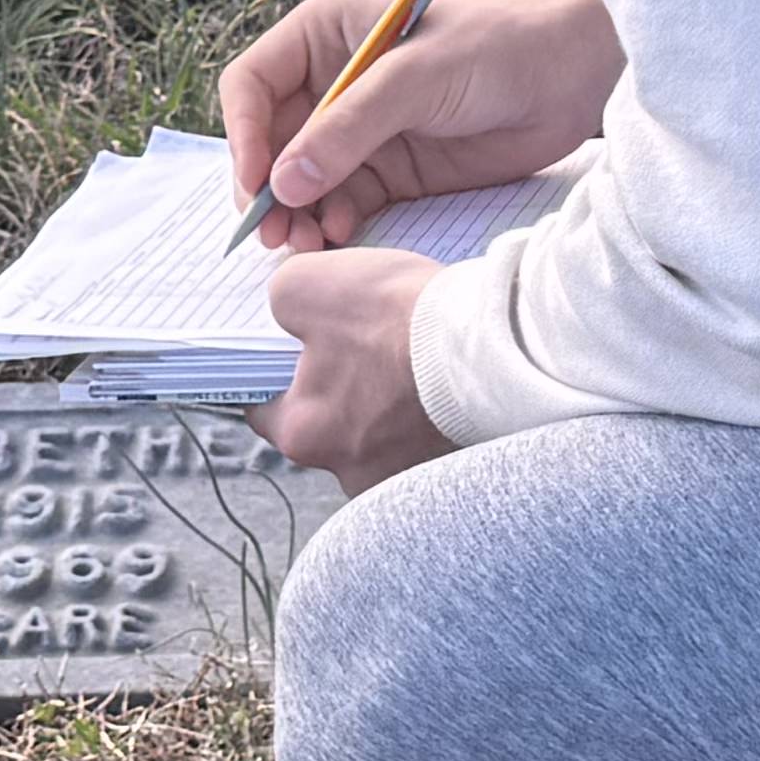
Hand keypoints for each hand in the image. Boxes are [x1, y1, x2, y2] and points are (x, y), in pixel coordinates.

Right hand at [223, 0, 625, 248]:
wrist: (570, 78)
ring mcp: (358, 130)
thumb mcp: (415, 80)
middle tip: (271, 234)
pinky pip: (340, 202)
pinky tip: (339, 236)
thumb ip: (348, 129)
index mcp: (324, 35)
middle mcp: (331, 82)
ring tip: (303, 246)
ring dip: (294, 214)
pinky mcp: (388, 170)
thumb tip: (282, 183)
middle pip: (269, 142)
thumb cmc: (495, 51)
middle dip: (266, 187)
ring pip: (300, 180)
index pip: (253, 85)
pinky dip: (331, 223)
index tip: (256, 182)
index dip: (244, 134)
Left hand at [259, 245, 448, 489]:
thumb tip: (285, 309)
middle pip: (330, 427)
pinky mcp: (456, 470)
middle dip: (343, 390)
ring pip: (384, 437)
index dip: (275, 373)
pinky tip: (444, 383)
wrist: (493, 344)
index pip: (265, 409)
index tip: (294, 350)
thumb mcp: (308, 284)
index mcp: (303, 435)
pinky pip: (430, 441)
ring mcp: (409, 477)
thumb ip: (279, 301)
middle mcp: (351, 472)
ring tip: (414, 362)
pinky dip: (433, 415)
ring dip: (393, 406)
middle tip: (366, 347)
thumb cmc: (397, 319)